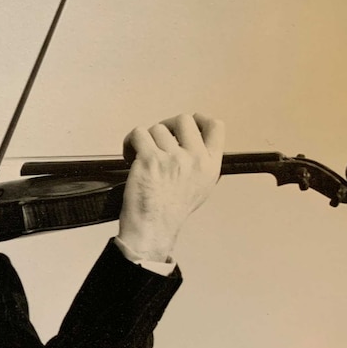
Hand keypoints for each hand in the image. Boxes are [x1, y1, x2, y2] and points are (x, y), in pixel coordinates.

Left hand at [118, 113, 223, 260]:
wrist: (153, 228)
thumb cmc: (171, 212)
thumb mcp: (201, 187)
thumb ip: (201, 163)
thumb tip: (192, 140)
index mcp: (210, 165)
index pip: (216, 127)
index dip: (199, 119)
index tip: (186, 123)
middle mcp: (194, 160)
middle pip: (183, 120)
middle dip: (167, 126)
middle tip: (157, 140)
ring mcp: (172, 158)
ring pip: (157, 129)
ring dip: (146, 140)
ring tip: (142, 157)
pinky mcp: (150, 159)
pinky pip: (138, 133)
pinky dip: (130, 142)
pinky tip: (130, 156)